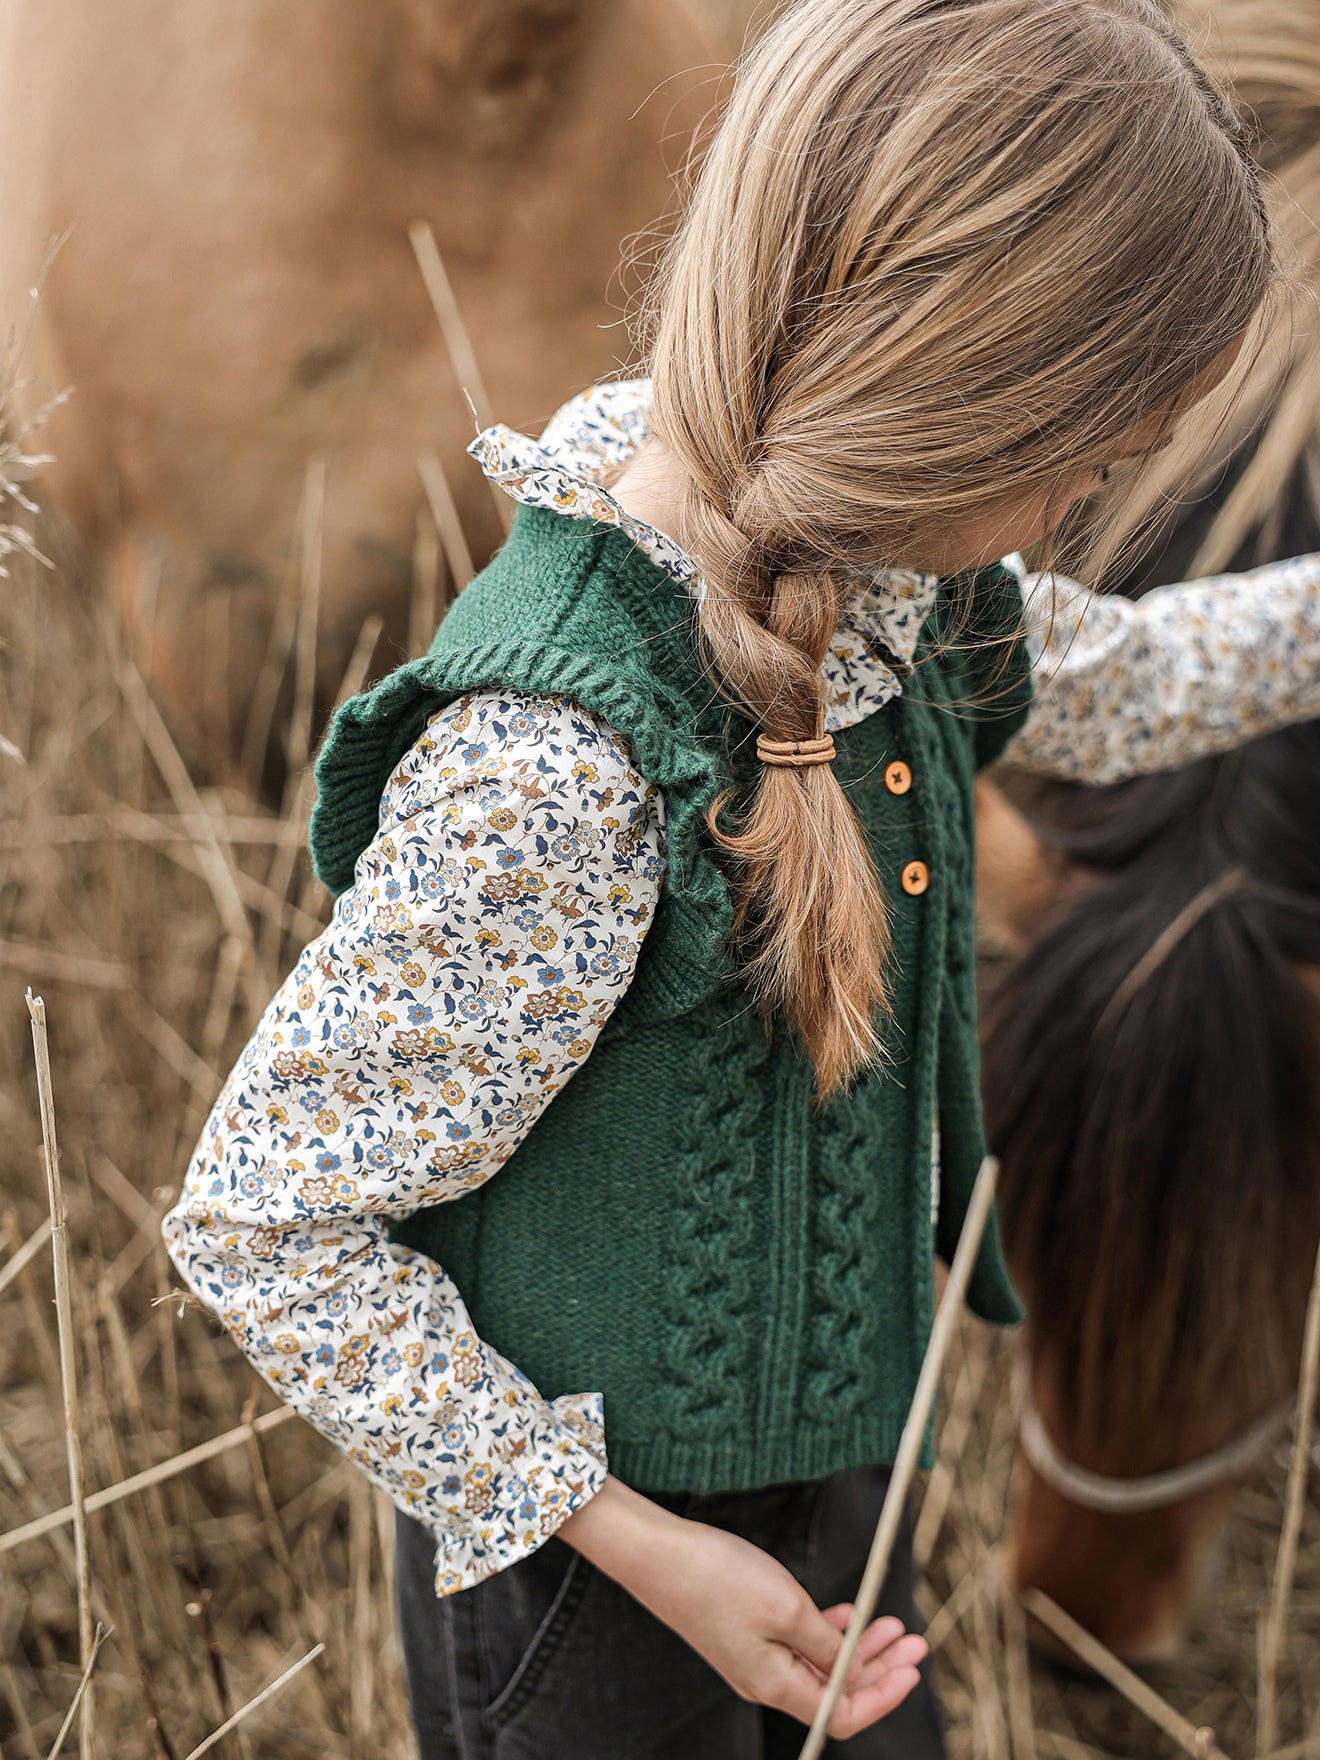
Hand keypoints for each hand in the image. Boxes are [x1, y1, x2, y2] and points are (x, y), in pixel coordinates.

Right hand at [559, 1477, 927, 1737]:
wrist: (658, 1554)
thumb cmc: (718, 1578)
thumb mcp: (787, 1608)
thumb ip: (826, 1645)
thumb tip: (852, 1670)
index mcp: (775, 1686)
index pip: (842, 1713)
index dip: (883, 1695)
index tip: (913, 1667)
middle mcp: (766, 1680)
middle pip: (835, 1690)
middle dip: (880, 1667)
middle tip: (915, 1639)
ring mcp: (754, 1657)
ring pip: (820, 1664)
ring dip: (859, 1647)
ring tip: (891, 1623)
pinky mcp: (745, 1632)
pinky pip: (798, 1644)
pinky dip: (829, 1632)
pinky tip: (849, 1614)